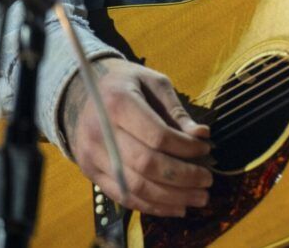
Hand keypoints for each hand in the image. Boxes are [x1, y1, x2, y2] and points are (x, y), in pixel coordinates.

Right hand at [62, 57, 212, 216]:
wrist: (81, 94)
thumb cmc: (126, 84)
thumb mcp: (153, 83)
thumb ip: (176, 110)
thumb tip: (201, 135)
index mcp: (118, 103)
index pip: (157, 135)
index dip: (185, 147)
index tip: (205, 149)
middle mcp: (100, 132)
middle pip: (147, 165)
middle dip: (183, 177)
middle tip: (208, 181)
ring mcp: (93, 156)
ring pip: (136, 187)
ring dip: (171, 197)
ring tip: (199, 198)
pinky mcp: (91, 173)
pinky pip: (123, 196)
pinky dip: (152, 206)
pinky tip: (176, 206)